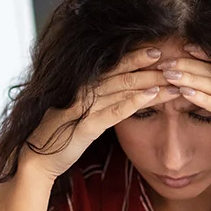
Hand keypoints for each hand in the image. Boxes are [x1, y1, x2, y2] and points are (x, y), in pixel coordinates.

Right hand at [22, 47, 179, 180]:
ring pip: (123, 87)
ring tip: (174, 78)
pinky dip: (136, 101)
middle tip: (175, 57)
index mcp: (81, 85)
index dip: (135, 56)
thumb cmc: (58, 137)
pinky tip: (154, 96)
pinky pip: (116, 110)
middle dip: (150, 65)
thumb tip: (114, 91)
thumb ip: (94, 100)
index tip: (157, 50)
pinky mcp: (86, 125)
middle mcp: (82, 90)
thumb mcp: (77, 113)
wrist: (35, 160)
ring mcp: (84, 106)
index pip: (113, 65)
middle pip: (122, 72)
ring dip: (152, 82)